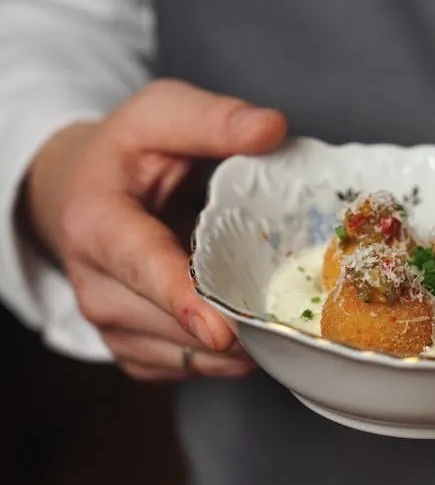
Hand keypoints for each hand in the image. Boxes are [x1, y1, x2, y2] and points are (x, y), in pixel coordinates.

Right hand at [25, 79, 286, 379]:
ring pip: (188, 358)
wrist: (89, 195)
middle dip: (235, 325)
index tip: (221, 329)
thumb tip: (271, 129)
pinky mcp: (135, 351)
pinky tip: (252, 326)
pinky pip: (192, 370)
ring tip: (279, 313)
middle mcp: (96, 286)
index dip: (182, 300)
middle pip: (172, 325)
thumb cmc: (130, 154)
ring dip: (240, 346)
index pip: (142, 268)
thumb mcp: (162, 114)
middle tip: (295, 310)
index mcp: (96, 225)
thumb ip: (213, 119)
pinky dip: (230, 358)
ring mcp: (113, 327)